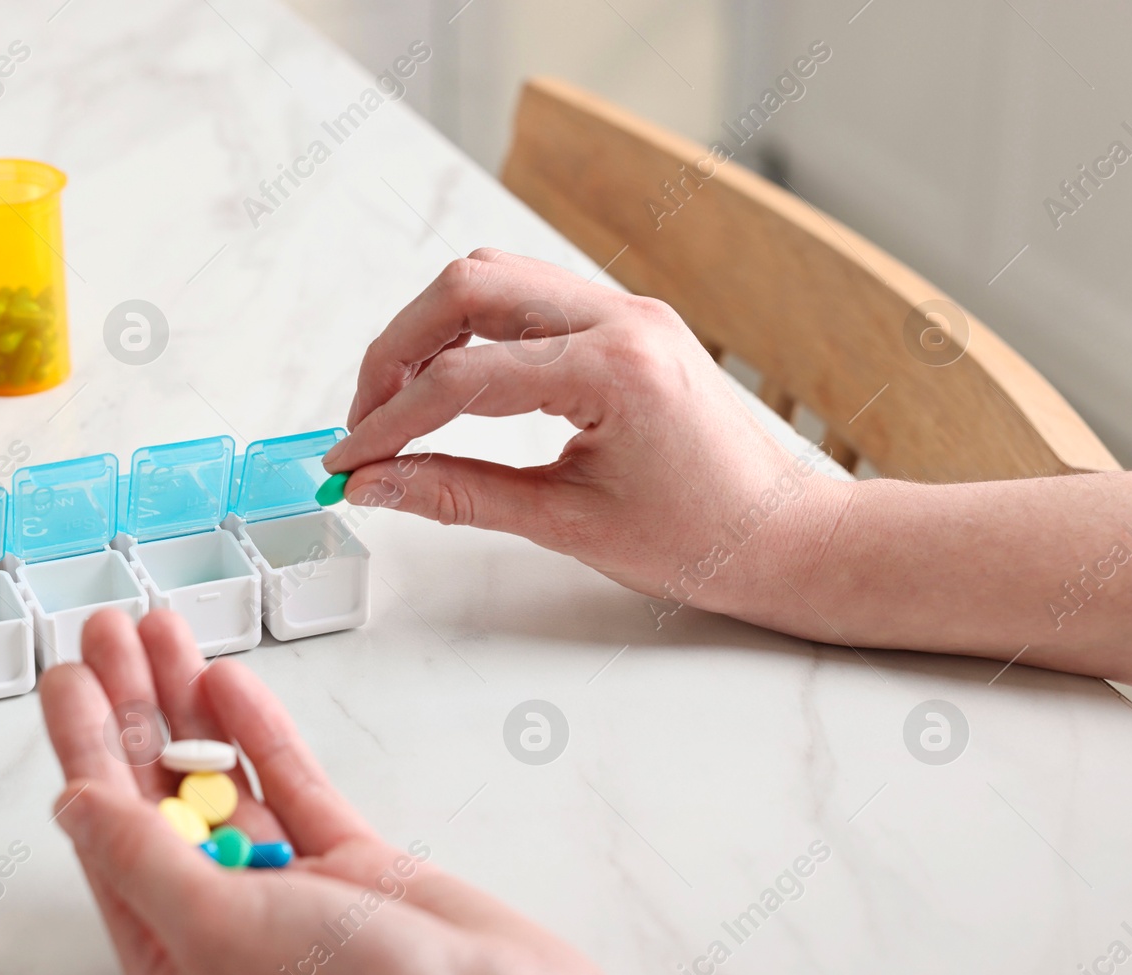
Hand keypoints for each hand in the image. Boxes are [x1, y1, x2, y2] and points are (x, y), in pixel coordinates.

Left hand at [41, 608, 707, 974]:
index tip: (66, 681)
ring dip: (188, 703)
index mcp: (177, 961)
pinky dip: (257, 729)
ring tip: (160, 631)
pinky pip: (289, 781)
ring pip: (223, 776)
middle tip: (105, 635)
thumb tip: (74, 806)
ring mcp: (292, 887)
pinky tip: (228, 681)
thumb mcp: (225, 935)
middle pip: (160, 795)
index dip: (84, 749)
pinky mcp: (353, 862)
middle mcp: (226, 921)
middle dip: (132, 710)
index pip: (110, 835)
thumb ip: (145, 863)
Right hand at [322, 248, 849, 619]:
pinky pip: (528, 296)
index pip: (462, 377)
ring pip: (494, 276)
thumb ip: (458, 495)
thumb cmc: (701, 541)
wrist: (783, 536)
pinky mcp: (625, 320)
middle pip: (467, 288)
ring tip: (399, 402)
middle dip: (395, 352)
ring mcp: (626, 309)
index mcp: (614, 370)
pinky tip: (451, 382)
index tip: (347, 463)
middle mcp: (621, 317)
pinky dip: (473, 329)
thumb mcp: (566, 524)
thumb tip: (376, 483)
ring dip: (430, 329)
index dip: (387, 421)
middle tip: (364, 423)